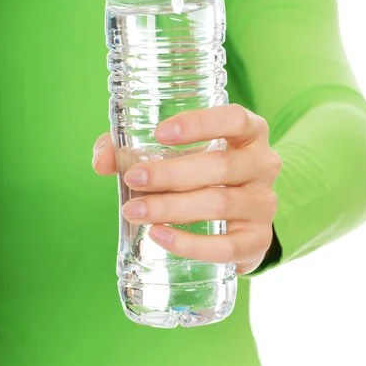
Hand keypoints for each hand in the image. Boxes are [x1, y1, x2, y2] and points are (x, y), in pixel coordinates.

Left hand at [92, 104, 281, 273]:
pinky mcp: (257, 240)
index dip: (199, 123)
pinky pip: (226, 246)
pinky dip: (190, 243)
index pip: (234, 119)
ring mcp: (264, 204)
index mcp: (249, 132)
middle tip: (133, 179)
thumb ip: (133, 150)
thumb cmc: (201, 173)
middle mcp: (264, 164)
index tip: (160, 133)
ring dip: (172, 208)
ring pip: (219, 204)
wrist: (240, 218)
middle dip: (171, 173)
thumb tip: (101, 162)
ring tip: (135, 211)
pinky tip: (159, 236)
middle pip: (220, 166)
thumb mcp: (176, 152)